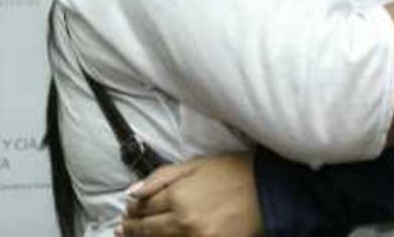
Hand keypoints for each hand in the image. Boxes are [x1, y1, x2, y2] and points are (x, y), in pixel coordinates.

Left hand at [120, 152, 260, 236]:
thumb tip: (132, 193)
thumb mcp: (198, 164)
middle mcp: (183, 222)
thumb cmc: (235, 171)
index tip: (128, 212)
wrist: (269, 189)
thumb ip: (162, 177)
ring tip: (135, 236)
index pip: (144, 207)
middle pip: (148, 229)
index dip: (133, 210)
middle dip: (132, 229)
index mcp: (179, 196)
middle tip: (123, 229)